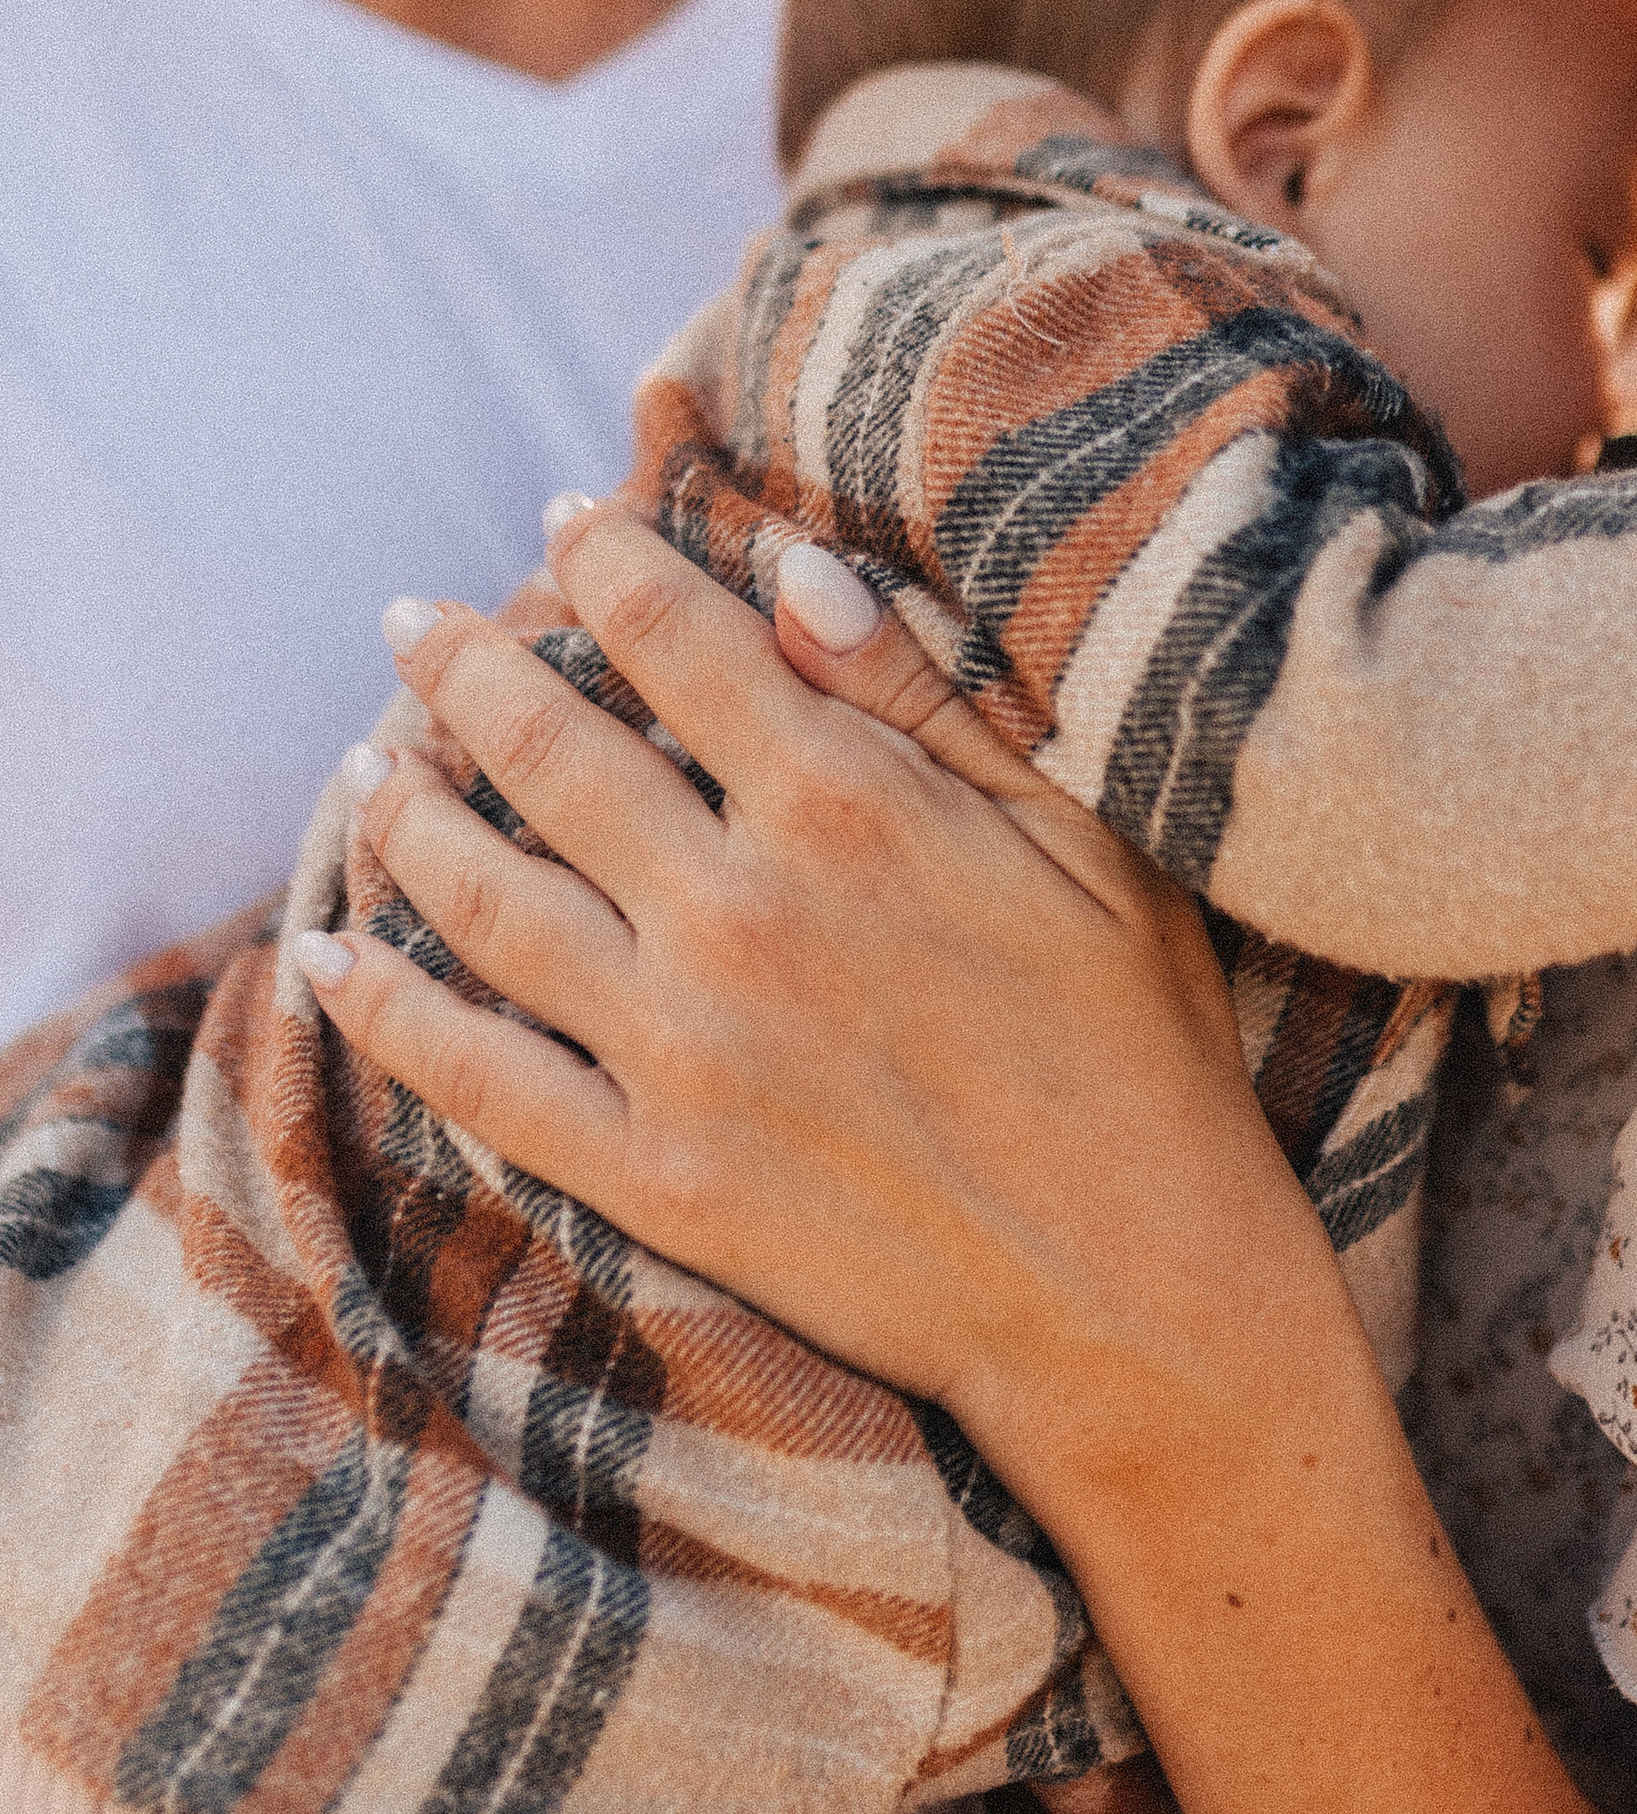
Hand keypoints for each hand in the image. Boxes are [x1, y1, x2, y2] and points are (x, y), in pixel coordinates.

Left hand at [308, 505, 1338, 1475]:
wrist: (1130, 1296)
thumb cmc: (1136, 1049)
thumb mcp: (1083, 839)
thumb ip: (929, 698)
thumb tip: (792, 572)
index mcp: (848, 807)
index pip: (677, 638)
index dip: (608, 561)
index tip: (566, 517)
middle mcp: (735, 912)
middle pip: (548, 748)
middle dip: (465, 665)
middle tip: (413, 619)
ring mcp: (677, 1050)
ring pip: (485, 894)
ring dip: (408, 810)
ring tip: (369, 761)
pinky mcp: (649, 1174)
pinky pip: (474, 1074)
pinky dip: (381, 1008)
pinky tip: (323, 955)